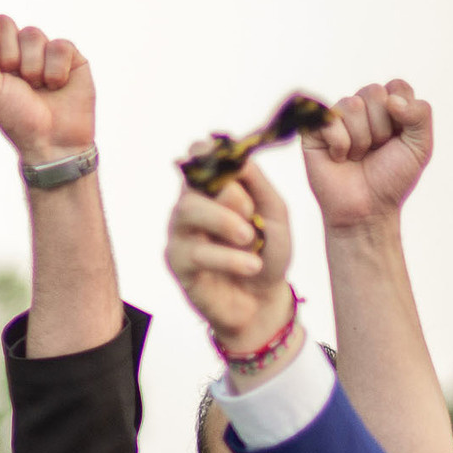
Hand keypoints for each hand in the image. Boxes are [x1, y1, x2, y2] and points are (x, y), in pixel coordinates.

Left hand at [0, 15, 94, 165]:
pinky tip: (57, 87)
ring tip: (38, 88)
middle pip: (5, 22)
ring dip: (32, 68)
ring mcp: (43, 50)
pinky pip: (59, 45)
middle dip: (9, 56)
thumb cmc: (17, 117)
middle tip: (17, 82)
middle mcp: (16, 49)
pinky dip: (55, 71)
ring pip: (32, 34)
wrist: (52, 142)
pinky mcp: (70, 55)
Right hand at [166, 161, 294, 357]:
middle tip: (252, 216)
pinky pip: (198, 252)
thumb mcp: (274, 212)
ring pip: (188, 210)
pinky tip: (251, 265)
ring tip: (251, 239)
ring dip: (225, 221)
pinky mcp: (178, 264)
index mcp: (214, 189)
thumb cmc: (267, 253)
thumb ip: (257, 184)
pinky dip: (230, 258)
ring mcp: (180, 234)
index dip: (207, 151)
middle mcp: (190, 206)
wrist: (263, 300)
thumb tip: (239, 158)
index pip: (200, 158)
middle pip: (195, 182)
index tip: (223, 153)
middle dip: (229, 194)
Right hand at [302, 80, 433, 235]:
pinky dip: (340, 144)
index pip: (396, 86)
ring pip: (352, 104)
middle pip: (373, 92)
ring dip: (360, 139)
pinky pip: (329, 120)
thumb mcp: (420, 146)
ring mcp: (336, 118)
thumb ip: (420, 114)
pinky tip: (339, 158)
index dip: (401, 112)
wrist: (366, 209)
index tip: (398, 138)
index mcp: (387, 107)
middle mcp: (361, 108)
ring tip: (357, 156)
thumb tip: (391, 100)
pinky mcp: (313, 131)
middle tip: (376, 150)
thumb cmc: (391, 179)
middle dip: (380, 127)